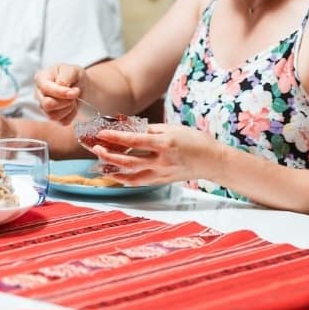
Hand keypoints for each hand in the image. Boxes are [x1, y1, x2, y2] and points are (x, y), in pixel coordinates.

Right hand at [34, 64, 86, 124]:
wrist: (82, 86)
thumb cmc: (74, 76)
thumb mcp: (73, 70)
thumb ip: (65, 76)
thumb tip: (61, 86)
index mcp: (41, 78)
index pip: (46, 89)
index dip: (61, 92)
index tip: (75, 92)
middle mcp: (39, 93)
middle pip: (47, 104)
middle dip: (65, 101)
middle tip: (75, 94)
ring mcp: (44, 106)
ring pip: (53, 115)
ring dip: (68, 108)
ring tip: (73, 99)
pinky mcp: (52, 116)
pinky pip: (61, 121)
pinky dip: (71, 115)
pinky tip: (72, 106)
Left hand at [91, 124, 223, 184]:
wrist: (212, 161)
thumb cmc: (194, 141)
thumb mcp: (173, 129)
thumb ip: (150, 129)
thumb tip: (129, 127)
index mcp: (165, 144)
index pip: (135, 140)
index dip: (116, 137)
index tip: (102, 133)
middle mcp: (162, 161)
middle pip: (129, 161)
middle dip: (109, 155)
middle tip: (95, 148)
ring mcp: (161, 174)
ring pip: (131, 175)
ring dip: (113, 169)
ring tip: (100, 162)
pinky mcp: (161, 182)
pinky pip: (139, 182)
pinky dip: (125, 179)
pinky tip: (115, 174)